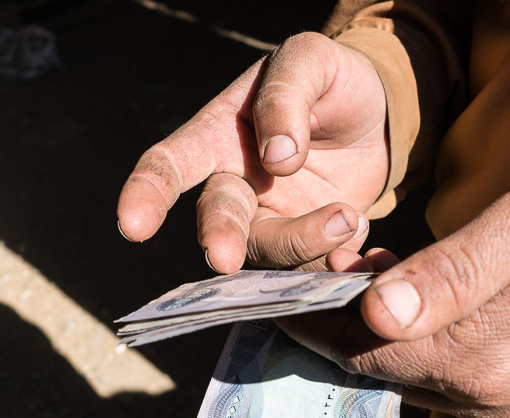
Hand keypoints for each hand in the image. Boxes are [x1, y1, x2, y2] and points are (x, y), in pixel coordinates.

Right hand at [117, 32, 388, 271]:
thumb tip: (277, 157)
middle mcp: (234, 183)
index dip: (145, 195)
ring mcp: (270, 218)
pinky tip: (357, 225)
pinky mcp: (306, 244)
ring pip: (265, 249)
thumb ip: (286, 97)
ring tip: (347, 216)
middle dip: (219, 239)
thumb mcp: (311, 61)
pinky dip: (333, 256)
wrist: (377, 113)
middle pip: (215, 219)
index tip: (133, 226)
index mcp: (217, 136)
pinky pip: (309, 264)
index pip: (168, 165)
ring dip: (300, 242)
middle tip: (225, 258)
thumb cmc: (329, 80)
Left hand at [277, 178, 509, 417]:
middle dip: (332, 325)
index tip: (275, 292)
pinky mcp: (506, 403)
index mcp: (486, 358)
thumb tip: (376, 311)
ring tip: (346, 277)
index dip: (314, 322)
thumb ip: (452, 272)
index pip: (367, 350)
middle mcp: (486, 400)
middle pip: (378, 367)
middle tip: (305, 276)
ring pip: (400, 374)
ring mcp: (497, 408)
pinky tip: (392, 302)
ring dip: (364, 333)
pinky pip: (430, 377)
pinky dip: (399, 343)